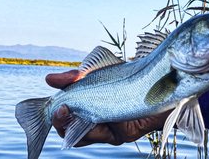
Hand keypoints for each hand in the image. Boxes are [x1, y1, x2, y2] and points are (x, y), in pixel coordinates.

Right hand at [46, 70, 168, 145]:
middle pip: (73, 135)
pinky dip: (106, 124)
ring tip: (85, 109)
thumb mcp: (99, 72)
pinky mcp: (127, 134)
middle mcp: (98, 126)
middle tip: (63, 110)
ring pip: (89, 137)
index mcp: (87, 113)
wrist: (158, 80)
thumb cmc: (126, 76)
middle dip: (64, 124)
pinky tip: (105, 114)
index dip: (57, 119)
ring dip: (83, 125)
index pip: (65, 123)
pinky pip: (112, 133)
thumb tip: (50, 80)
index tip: (57, 106)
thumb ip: (76, 77)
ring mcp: (112, 133)